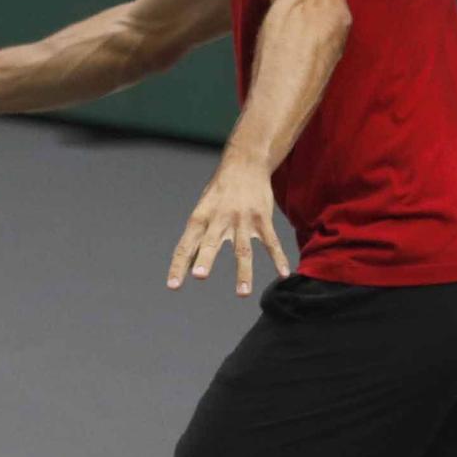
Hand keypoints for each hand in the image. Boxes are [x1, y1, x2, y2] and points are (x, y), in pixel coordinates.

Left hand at [167, 158, 291, 296]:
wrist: (245, 163)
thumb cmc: (219, 192)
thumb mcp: (202, 209)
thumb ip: (198, 237)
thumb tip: (188, 265)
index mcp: (201, 217)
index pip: (186, 245)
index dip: (178, 266)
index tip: (173, 286)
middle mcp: (219, 219)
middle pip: (211, 242)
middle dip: (205, 258)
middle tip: (199, 275)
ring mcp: (242, 220)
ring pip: (242, 249)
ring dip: (243, 272)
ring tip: (242, 293)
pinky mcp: (262, 219)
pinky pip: (271, 242)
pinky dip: (277, 258)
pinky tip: (283, 273)